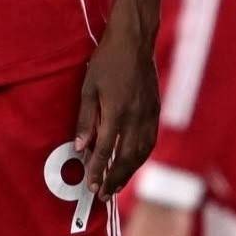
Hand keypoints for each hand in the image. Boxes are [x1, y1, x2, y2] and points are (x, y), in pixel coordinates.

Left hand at [73, 10, 158, 200]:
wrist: (134, 40)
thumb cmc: (107, 60)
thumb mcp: (89, 87)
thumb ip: (85, 119)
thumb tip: (80, 147)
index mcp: (117, 111)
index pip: (106, 149)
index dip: (97, 170)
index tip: (90, 186)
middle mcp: (136, 116)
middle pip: (126, 157)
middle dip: (114, 179)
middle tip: (102, 195)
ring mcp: (149, 113)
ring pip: (141, 152)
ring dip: (129, 172)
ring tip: (116, 185)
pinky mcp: (156, 109)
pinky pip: (150, 140)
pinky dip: (141, 156)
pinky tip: (133, 162)